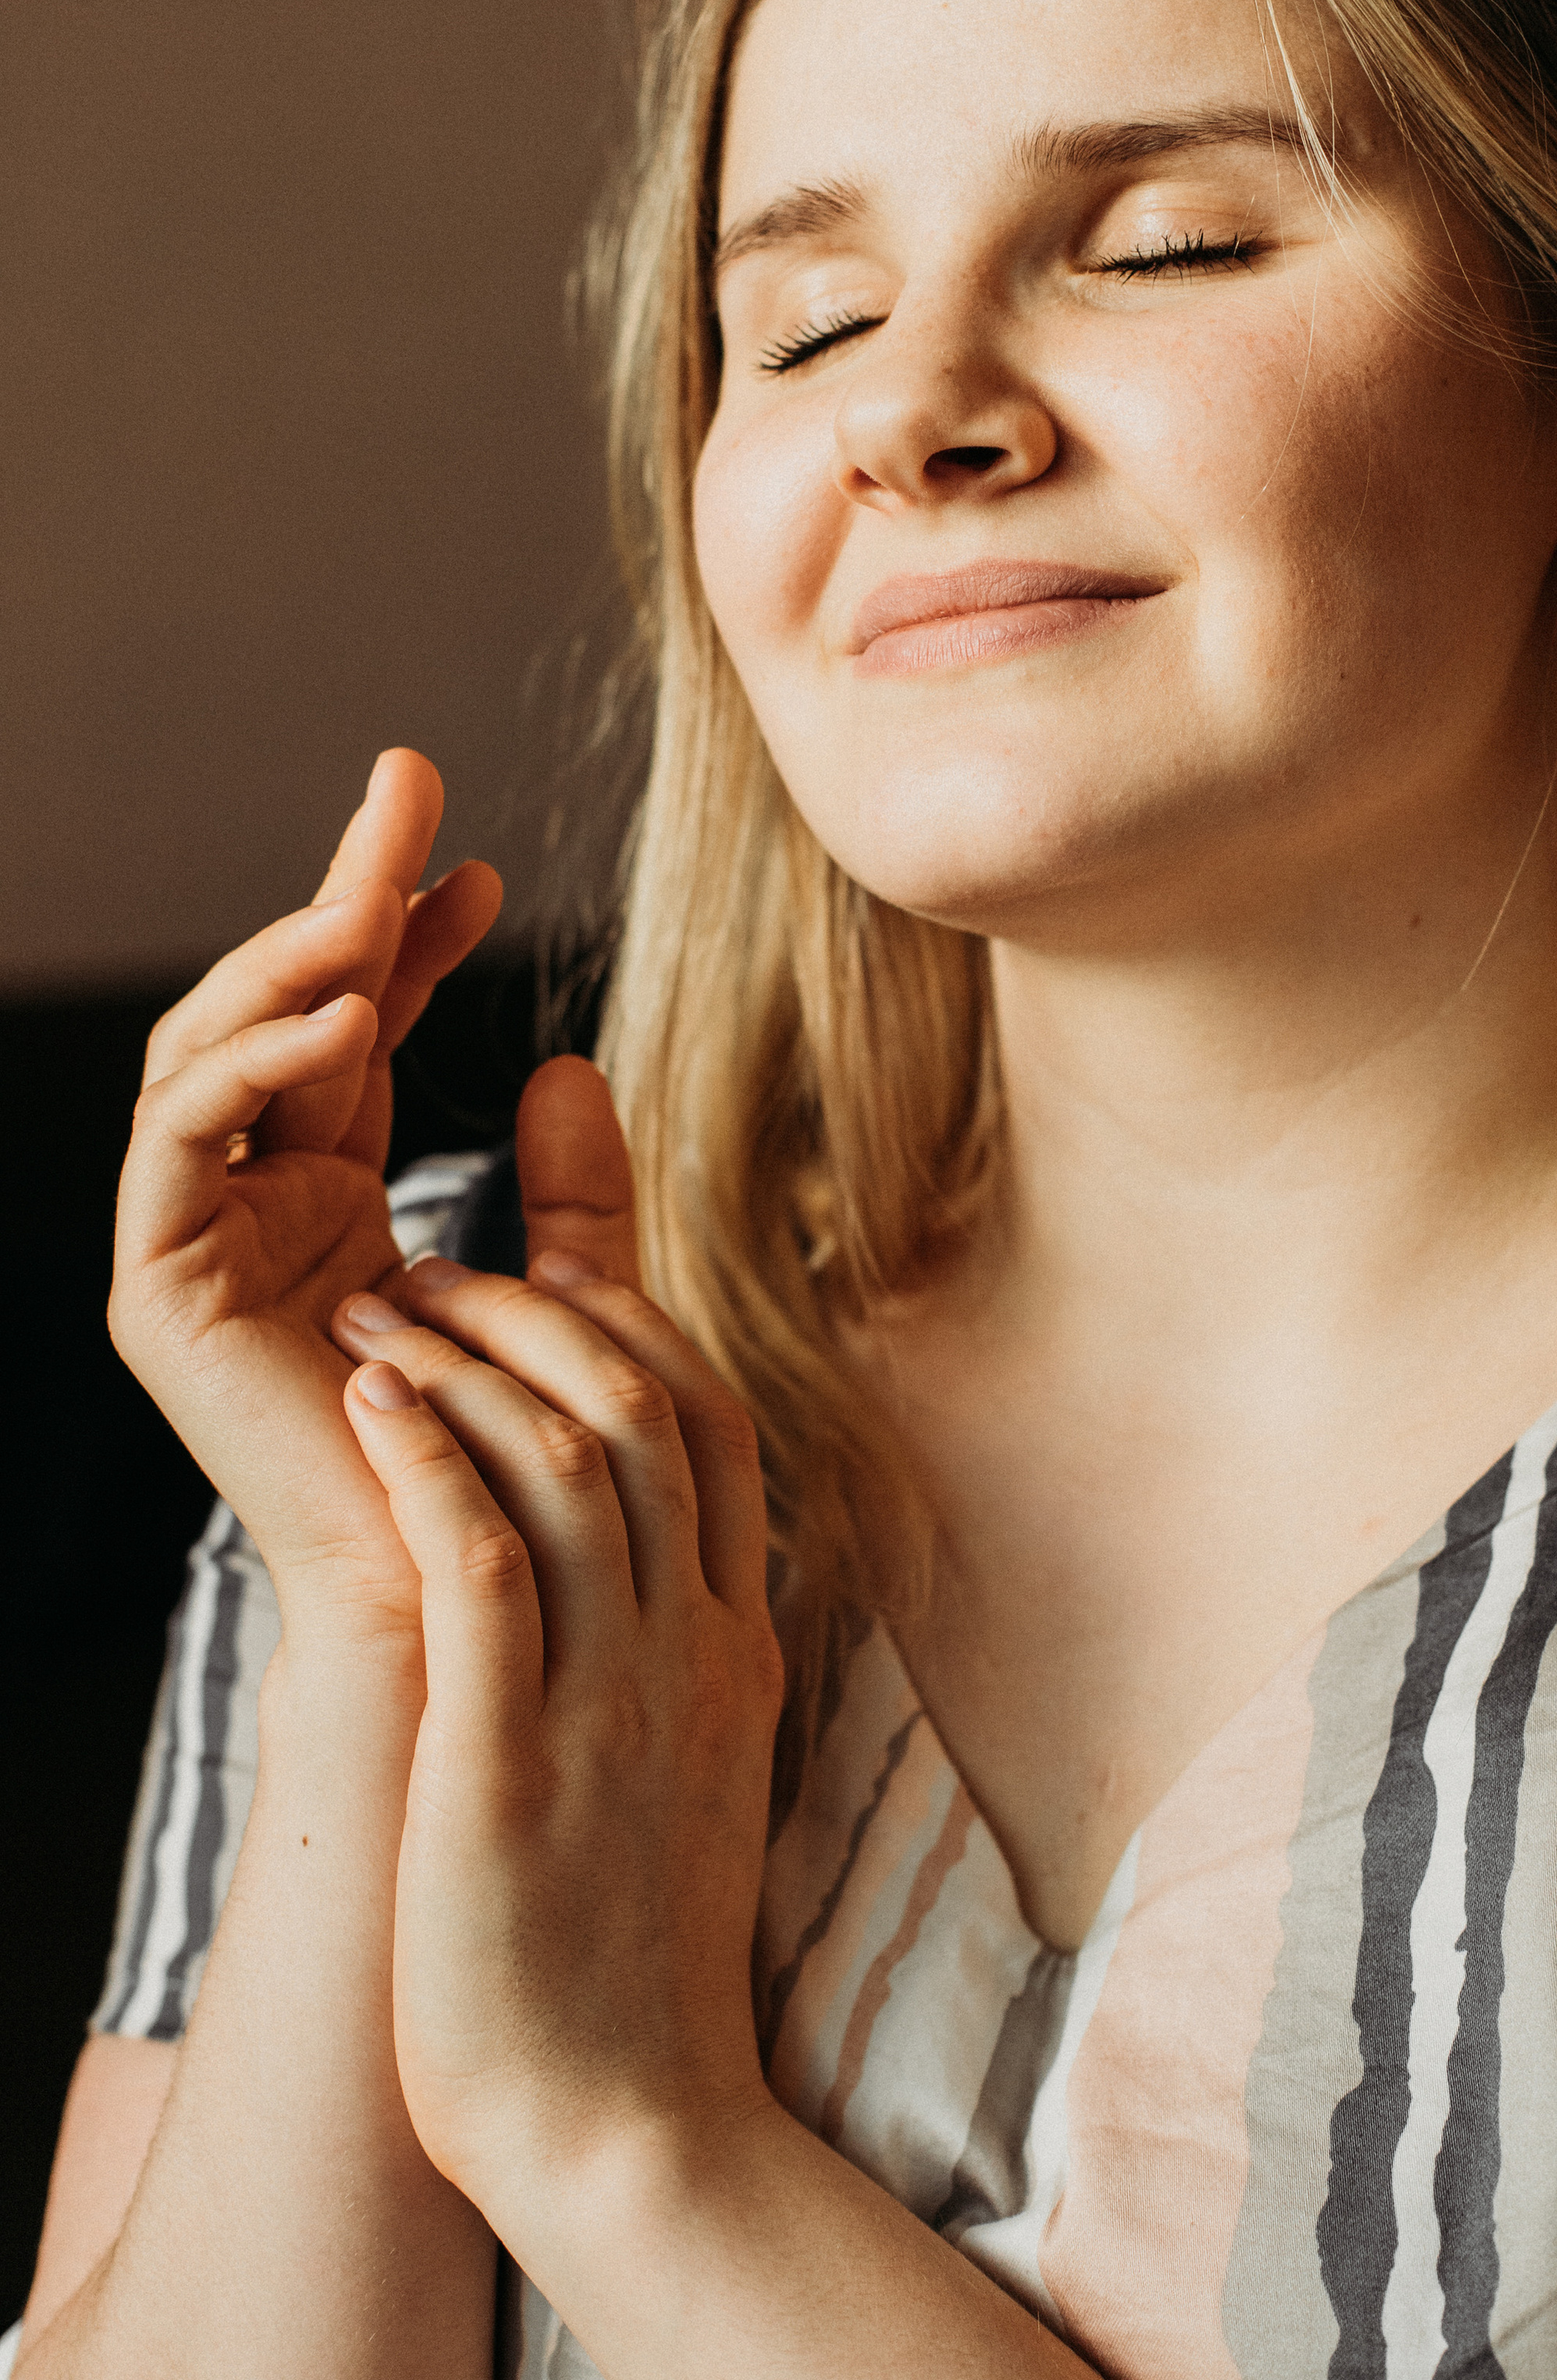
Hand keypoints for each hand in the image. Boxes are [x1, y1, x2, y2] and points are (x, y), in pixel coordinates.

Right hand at [109, 750, 501, 1636]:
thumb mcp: (555, 1285)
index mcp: (325, 1196)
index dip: (405, 935)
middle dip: (337, 896)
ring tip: (374, 899)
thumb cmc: (516, 1458)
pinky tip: (339, 1011)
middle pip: (274, 1014)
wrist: (471, 1592)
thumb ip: (568, 1187)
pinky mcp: (155, 1291)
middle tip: (406, 787)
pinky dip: (249, 1064)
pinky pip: (173, 1142)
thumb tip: (578, 1060)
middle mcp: (245, 1207)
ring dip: (288, 960)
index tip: (482, 860)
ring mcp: (188, 1245)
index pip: (352, 1029)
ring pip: (206, 1055)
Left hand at [328, 1142, 784, 2231]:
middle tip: (429, 1271)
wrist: (632, 2135)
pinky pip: (488, 1569)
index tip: (542, 1275)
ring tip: (374, 1315)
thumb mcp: (683, 1779)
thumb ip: (665, 1661)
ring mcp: (614, 1705)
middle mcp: (690, 1654)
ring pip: (575, 1464)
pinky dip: (430, 1466)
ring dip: (470, 1365)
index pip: (710, 1428)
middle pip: (645, 1412)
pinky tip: (371, 1407)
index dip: (628, 1322)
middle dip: (536, 1311)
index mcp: (732, 1652)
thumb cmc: (630, 1967)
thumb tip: (629, 1575)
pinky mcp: (513, 1765)